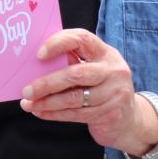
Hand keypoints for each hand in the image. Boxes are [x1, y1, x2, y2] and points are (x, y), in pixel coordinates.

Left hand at [19, 29, 157, 155]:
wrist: (130, 119)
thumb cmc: (102, 87)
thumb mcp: (93, 69)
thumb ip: (72, 62)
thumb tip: (34, 65)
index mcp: (105, 52)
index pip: (82, 39)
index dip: (59, 43)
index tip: (39, 54)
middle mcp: (113, 70)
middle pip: (76, 74)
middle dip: (47, 83)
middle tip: (26, 89)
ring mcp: (114, 93)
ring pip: (74, 98)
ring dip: (47, 102)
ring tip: (28, 103)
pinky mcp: (110, 114)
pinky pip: (76, 114)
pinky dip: (54, 114)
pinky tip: (40, 112)